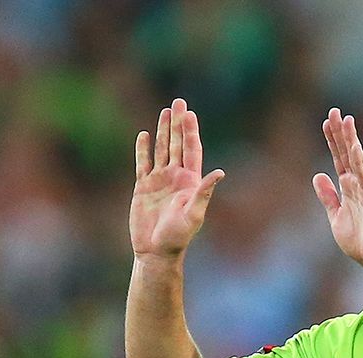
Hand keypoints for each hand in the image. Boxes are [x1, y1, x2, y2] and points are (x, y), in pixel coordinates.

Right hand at [130, 98, 223, 257]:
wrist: (156, 250)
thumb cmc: (178, 236)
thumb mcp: (194, 214)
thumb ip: (204, 192)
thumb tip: (219, 172)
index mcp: (190, 181)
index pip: (191, 150)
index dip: (190, 132)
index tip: (190, 114)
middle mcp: (176, 177)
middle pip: (176, 144)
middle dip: (177, 123)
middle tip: (178, 101)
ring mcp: (159, 180)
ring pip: (161, 149)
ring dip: (162, 131)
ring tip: (165, 112)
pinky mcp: (143, 186)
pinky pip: (142, 163)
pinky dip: (143, 149)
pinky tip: (144, 135)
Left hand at [313, 108, 362, 273]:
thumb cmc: (358, 241)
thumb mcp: (335, 216)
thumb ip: (327, 196)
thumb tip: (318, 175)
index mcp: (348, 189)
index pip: (339, 159)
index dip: (333, 141)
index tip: (327, 122)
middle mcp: (357, 185)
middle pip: (347, 154)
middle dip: (340, 133)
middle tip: (334, 111)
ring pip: (356, 160)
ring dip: (350, 140)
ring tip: (346, 120)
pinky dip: (359, 163)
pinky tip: (354, 148)